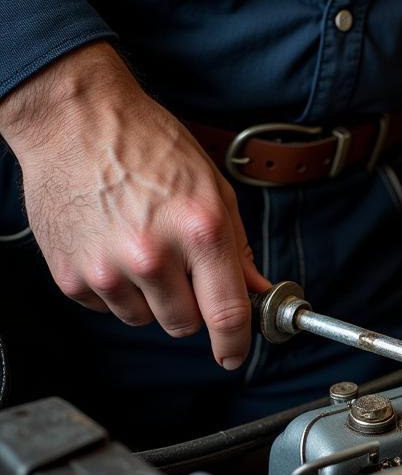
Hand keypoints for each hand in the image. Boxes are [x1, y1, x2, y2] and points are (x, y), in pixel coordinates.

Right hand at [0, 42, 268, 369]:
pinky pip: (106, 307)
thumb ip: (238, 248)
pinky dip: (114, 287)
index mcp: (199, 230)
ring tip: (140, 246)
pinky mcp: (71, 274)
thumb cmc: (148, 145)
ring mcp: (107, 268)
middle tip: (180, 269)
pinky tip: (110, 246)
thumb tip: (257, 291)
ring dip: (149, 297)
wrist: (75, 119)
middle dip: (190, 307)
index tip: (234, 355)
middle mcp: (153, 254)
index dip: (235, 344)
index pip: (227, 313)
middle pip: (184, 325)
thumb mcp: (212, 188)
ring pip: (144, 319)